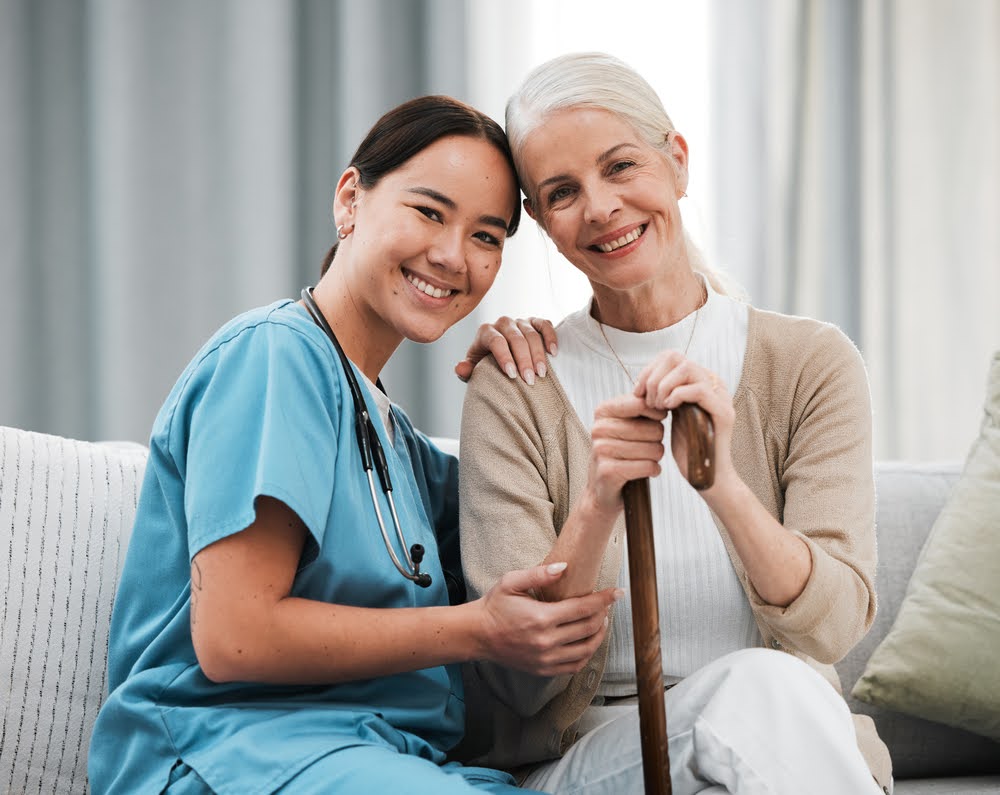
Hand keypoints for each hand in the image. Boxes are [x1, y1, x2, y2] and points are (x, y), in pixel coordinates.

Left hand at [454, 316, 557, 383]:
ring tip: (542, 374)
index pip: (496, 340)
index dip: (504, 357)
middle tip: (529, 380)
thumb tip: (460, 367)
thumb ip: (466, 371)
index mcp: (485, 332)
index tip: (512, 375)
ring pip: (531, 333)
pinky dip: (550, 336)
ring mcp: (519, 322)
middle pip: (516, 338)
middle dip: (524, 360)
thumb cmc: (486, 366)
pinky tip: (553, 352)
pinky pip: (544, 324)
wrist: (499, 358)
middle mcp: (502, 323)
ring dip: (538, 354)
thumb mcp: (475, 370)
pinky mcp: (534, 322)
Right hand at [478, 562, 621, 676]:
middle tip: (606, 604)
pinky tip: (587, 641)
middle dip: (603, 614)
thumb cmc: (495, 606)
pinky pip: (575, 665)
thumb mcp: (512, 582)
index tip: (618, 592)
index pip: (584, 609)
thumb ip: (539, 574)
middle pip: (589, 628)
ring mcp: (546, 659)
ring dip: (599, 635)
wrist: (478, 635)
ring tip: (601, 622)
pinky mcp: (543, 670)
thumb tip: (564, 568)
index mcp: (541, 618)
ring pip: (586, 649)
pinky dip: (587, 654)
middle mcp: (546, 642)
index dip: (604, 599)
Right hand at [585, 394, 667, 513]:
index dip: (658, 415)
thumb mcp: (627, 424)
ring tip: (643, 460)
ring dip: (655, 458)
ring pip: (653, 449)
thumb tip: (666, 399)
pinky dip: (653, 471)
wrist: (602, 489)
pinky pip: (648, 466)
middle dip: (658, 441)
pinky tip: (645, 472)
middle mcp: (599, 428)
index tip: (657, 422)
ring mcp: (601, 450)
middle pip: (654, 429)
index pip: (642, 403)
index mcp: (603, 411)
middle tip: (646, 448)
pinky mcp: (608, 471)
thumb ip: (642, 408)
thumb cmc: (622, 453)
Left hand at [633, 352, 734, 486]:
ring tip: (657, 406)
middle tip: (647, 400)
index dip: (649, 370)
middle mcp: (714, 384)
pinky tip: (668, 410)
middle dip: (654, 376)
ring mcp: (722, 396)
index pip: (672, 356)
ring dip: (664, 386)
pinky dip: (677, 396)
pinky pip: (698, 390)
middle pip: (678, 357)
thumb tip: (645, 380)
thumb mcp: (674, 415)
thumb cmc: (689, 449)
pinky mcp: (723, 412)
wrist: (708, 478)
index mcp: (702, 382)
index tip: (637, 391)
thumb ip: (666, 395)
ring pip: (688, 368)